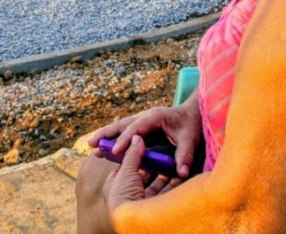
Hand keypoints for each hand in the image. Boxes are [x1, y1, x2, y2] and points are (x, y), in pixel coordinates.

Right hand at [88, 103, 202, 179]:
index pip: (135, 129)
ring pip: (121, 127)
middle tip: (90, 144)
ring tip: (91, 146)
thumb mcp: (191, 139)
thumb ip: (185, 154)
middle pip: (122, 125)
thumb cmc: (192, 123)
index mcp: (154, 116)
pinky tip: (107, 148)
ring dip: (107, 136)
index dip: (124, 140)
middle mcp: (146, 117)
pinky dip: (115, 138)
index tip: (114, 152)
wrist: (195, 112)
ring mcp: (143, 121)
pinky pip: (126, 132)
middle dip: (106, 134)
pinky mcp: (144, 127)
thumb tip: (181, 172)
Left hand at [101, 135, 179, 215]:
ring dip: (165, 175)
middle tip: (162, 154)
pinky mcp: (156, 209)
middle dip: (153, 166)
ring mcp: (143, 203)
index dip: (134, 159)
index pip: (124, 169)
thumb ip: (132, 155)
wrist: (134, 221)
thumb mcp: (126, 171)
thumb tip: (137, 139)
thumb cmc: (124, 196)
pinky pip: (165, 193)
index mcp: (115, 187)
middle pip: (142, 177)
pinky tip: (179, 175)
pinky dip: (173, 185)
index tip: (145, 148)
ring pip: (156, 186)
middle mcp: (128, 195)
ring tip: (173, 163)